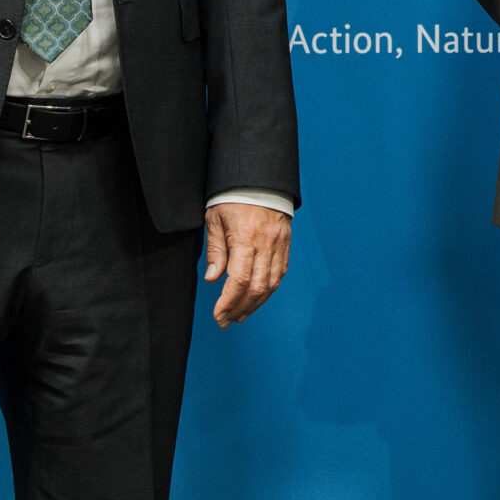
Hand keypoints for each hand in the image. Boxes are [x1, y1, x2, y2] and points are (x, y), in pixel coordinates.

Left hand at [205, 202, 291, 325]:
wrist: (258, 178)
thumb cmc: (232, 197)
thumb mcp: (215, 219)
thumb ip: (216, 250)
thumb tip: (214, 279)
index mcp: (246, 238)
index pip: (239, 280)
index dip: (228, 302)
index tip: (218, 315)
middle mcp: (266, 244)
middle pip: (257, 287)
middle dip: (241, 309)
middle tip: (226, 321)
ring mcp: (279, 244)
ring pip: (271, 284)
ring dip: (256, 304)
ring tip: (240, 315)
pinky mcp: (286, 243)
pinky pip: (280, 272)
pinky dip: (269, 289)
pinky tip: (257, 297)